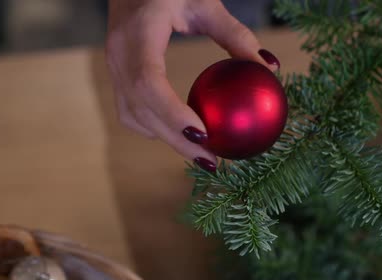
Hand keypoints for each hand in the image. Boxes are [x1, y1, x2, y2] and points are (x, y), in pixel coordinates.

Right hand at [105, 0, 278, 171]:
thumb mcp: (206, 2)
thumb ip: (236, 35)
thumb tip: (269, 68)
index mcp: (138, 33)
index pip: (148, 83)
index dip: (172, 114)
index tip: (204, 135)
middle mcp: (118, 53)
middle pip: (141, 109)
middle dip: (175, 140)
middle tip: (211, 161)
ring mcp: (112, 64)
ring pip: (131, 115)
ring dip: (164, 138)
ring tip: (198, 153)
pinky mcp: (115, 70)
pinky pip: (128, 109)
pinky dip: (152, 126)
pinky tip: (178, 131)